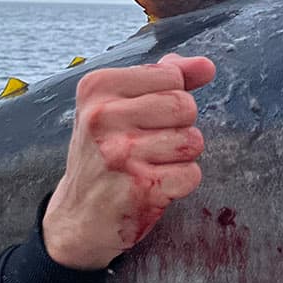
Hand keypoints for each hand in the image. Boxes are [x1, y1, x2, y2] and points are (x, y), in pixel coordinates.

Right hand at [41, 53, 216, 270]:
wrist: (76, 216)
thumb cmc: (104, 154)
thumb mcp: (118, 105)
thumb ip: (163, 78)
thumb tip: (206, 66)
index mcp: (97, 88)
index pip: (170, 75)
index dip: (170, 97)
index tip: (144, 117)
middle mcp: (103, 118)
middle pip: (184, 106)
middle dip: (180, 125)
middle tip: (152, 143)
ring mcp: (121, 154)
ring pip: (192, 140)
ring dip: (181, 156)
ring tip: (152, 164)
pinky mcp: (140, 189)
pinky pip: (192, 174)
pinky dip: (181, 182)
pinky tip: (156, 185)